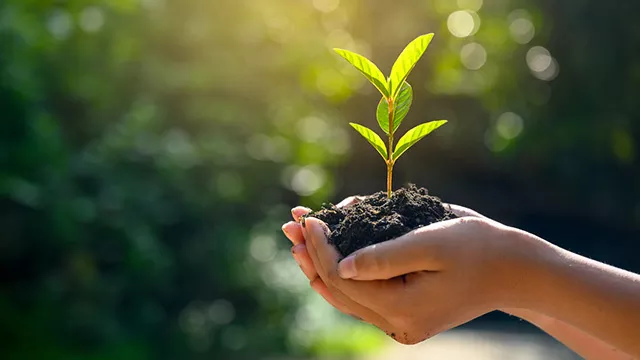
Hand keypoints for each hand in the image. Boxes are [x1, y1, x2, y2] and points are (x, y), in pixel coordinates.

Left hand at [283, 200, 541, 343]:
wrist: (511, 269)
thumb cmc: (477, 247)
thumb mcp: (431, 242)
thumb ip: (384, 256)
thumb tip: (339, 264)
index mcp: (404, 309)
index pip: (345, 279)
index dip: (321, 248)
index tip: (310, 219)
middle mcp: (398, 324)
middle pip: (339, 290)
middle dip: (312, 255)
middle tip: (289, 225)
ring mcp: (400, 322)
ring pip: (346, 295)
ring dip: (320, 264)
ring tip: (298, 238)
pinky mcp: (404, 313)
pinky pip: (362, 295)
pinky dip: (342, 272)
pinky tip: (326, 253)